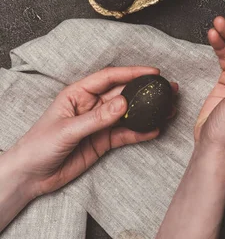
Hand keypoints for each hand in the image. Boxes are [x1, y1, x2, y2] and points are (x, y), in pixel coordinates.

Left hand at [8, 66, 177, 198]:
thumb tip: (123, 103)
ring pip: (128, 114)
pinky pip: (125, 134)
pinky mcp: (102, 141)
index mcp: (79, 93)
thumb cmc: (39, 145)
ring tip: (168, 109)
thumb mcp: (67, 130)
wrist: (31, 176)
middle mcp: (91, 105)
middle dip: (145, 91)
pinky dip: (140, 132)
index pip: (109, 78)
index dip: (131, 73)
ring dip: (147, 112)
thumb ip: (96, 118)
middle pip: (123, 94)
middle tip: (167, 89)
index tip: (152, 73)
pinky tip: (154, 130)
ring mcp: (99, 123)